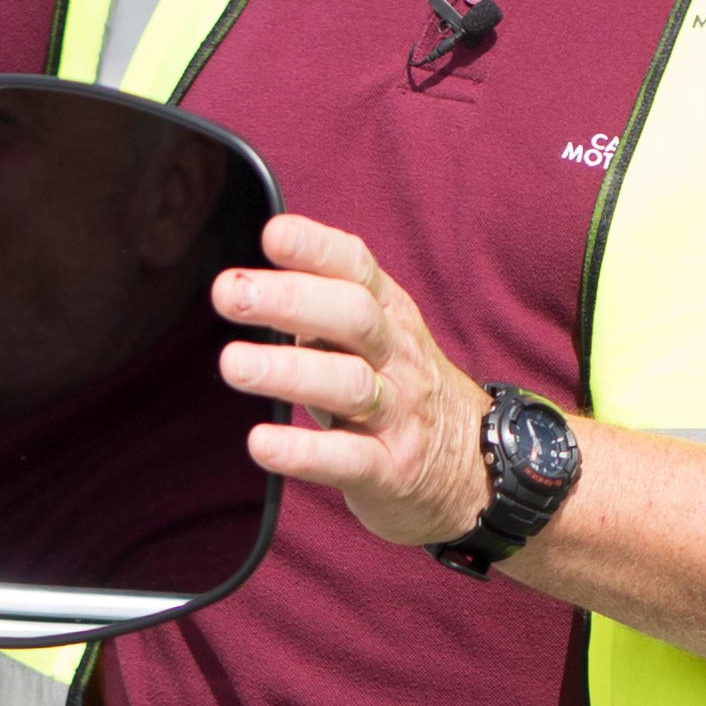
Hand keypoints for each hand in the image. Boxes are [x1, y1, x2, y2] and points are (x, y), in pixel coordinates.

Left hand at [213, 214, 497, 549]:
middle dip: (291, 300)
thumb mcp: (374, 336)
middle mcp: (397, 356)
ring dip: (288, 371)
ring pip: (349, 384)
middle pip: (353, 317)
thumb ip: (319, 309)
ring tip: (233, 364)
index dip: (316, 248)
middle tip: (229, 293)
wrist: (475, 465)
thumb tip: (244, 282)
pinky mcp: (390, 470)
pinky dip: (302, 452)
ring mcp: (397, 413)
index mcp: (389, 314)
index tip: (272, 234)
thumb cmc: (397, 388)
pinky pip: (347, 459)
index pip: (356, 268)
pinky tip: (261, 443)